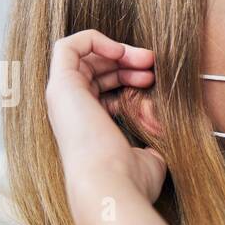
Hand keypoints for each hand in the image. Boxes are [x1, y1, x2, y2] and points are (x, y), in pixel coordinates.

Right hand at [45, 30, 165, 209]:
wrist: (110, 184)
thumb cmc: (130, 179)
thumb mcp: (150, 156)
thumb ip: (153, 140)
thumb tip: (165, 131)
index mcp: (88, 128)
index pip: (104, 92)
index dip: (129, 80)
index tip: (154, 81)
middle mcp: (71, 111)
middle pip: (95, 70)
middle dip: (126, 61)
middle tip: (153, 64)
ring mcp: (62, 97)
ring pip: (84, 57)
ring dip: (117, 50)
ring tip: (145, 59)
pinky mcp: (60, 84)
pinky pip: (68, 46)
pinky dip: (95, 40)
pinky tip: (121, 52)